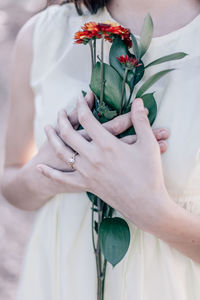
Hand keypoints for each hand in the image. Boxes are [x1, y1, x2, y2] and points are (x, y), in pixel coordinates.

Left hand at [37, 96, 172, 232]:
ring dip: (53, 138)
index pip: (87, 119)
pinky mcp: (86, 185)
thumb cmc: (150, 174)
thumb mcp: (148, 145)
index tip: (80, 98)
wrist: (146, 205)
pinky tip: (39, 167)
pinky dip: (50, 173)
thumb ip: (141, 121)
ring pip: (62, 152)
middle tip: (60, 111)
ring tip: (47, 128)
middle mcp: (92, 156)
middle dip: (62, 119)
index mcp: (107, 144)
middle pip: (69, 133)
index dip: (82, 105)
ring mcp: (87, 172)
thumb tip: (138, 101)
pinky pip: (63, 179)